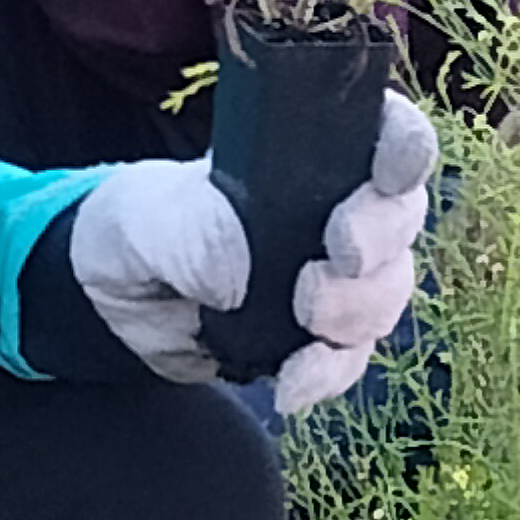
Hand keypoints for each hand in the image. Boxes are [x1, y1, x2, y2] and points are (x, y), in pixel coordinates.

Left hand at [61, 97, 434, 413]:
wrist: (113, 302)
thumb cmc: (138, 229)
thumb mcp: (147, 217)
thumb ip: (192, 234)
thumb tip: (239, 275)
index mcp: (306, 157)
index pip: (386, 134)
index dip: (406, 148)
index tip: (387, 176)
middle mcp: (335, 211)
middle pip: (400, 219)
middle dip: (378, 244)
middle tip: (335, 259)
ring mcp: (334, 277)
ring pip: (387, 292)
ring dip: (356, 313)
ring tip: (304, 322)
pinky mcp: (319, 338)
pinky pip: (351, 358)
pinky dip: (329, 374)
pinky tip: (291, 385)